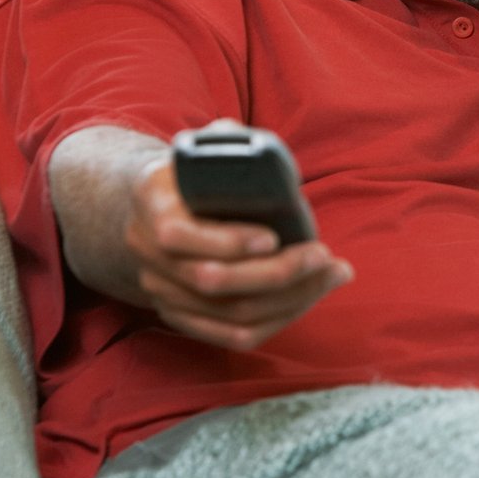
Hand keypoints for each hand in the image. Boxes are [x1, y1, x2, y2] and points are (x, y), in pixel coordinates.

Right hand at [124, 160, 352, 351]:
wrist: (155, 204)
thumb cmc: (195, 172)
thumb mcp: (201, 147)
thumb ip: (225, 141)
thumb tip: (256, 148)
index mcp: (150, 201)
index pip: (177, 234)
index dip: (227, 241)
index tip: (274, 236)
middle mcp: (145, 250)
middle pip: (210, 282)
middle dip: (276, 273)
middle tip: (322, 255)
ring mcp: (160, 288)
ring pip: (229, 315)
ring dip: (291, 299)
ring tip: (333, 273)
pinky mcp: (180, 314)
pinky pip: (231, 336)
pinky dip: (278, 320)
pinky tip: (312, 296)